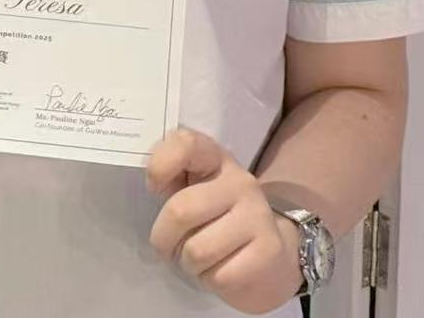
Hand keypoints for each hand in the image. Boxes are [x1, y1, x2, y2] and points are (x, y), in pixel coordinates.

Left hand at [146, 128, 302, 313]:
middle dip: (163, 239)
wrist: (270, 255)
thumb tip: (153, 178)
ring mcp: (258, 215)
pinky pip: (219, 276)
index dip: (160, 165)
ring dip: (188, 264)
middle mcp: (240, 181)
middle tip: (168, 246)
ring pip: (197, 251)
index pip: (185, 143)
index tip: (154, 187)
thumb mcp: (191, 189)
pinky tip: (219, 270)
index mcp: (215, 159)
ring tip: (197, 258)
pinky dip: (210, 280)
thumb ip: (170, 175)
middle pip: (180, 211)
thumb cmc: (215, 218)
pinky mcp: (269, 251)